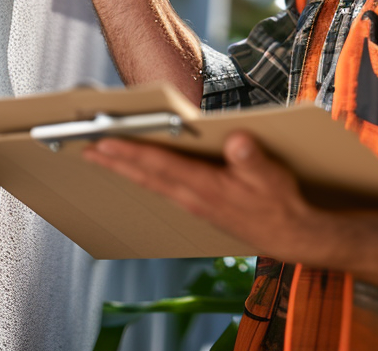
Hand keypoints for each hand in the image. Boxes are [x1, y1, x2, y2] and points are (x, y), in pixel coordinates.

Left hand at [82, 133, 326, 263]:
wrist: (291, 236)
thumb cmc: (280, 203)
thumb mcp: (271, 176)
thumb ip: (252, 158)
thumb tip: (237, 141)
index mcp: (207, 186)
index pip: (160, 165)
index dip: (131, 152)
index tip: (104, 142)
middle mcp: (193, 197)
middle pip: (146, 176)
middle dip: (115, 162)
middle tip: (87, 149)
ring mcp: (194, 203)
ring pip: (152, 183)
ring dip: (126, 170)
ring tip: (103, 157)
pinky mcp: (200, 206)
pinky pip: (164, 189)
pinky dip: (145, 178)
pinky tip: (139, 173)